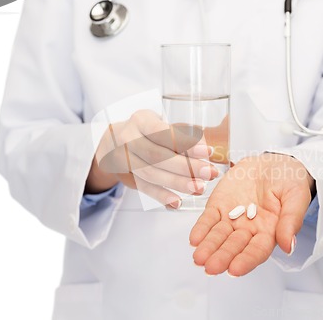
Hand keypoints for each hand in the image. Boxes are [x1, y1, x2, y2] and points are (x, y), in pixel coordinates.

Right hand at [85, 110, 218, 207]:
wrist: (113, 142)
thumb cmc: (147, 131)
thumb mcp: (160, 123)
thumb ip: (182, 134)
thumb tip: (207, 151)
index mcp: (140, 120)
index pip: (162, 132)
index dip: (185, 143)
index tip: (207, 151)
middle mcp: (128, 138)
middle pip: (157, 155)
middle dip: (186, 167)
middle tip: (209, 173)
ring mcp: (124, 159)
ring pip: (151, 173)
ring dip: (177, 183)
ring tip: (199, 188)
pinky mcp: (126, 175)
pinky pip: (144, 188)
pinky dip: (161, 196)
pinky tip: (177, 203)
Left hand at [189, 153, 314, 276]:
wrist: (273, 163)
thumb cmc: (289, 181)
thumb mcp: (297, 196)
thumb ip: (291, 220)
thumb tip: (289, 246)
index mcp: (270, 232)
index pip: (257, 250)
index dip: (246, 260)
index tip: (235, 269)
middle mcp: (249, 229)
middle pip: (234, 246)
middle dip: (222, 257)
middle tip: (211, 267)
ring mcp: (232, 219)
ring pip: (218, 236)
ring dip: (209, 247)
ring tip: (199, 257)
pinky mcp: (219, 205)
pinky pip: (208, 219)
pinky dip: (201, 229)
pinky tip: (194, 238)